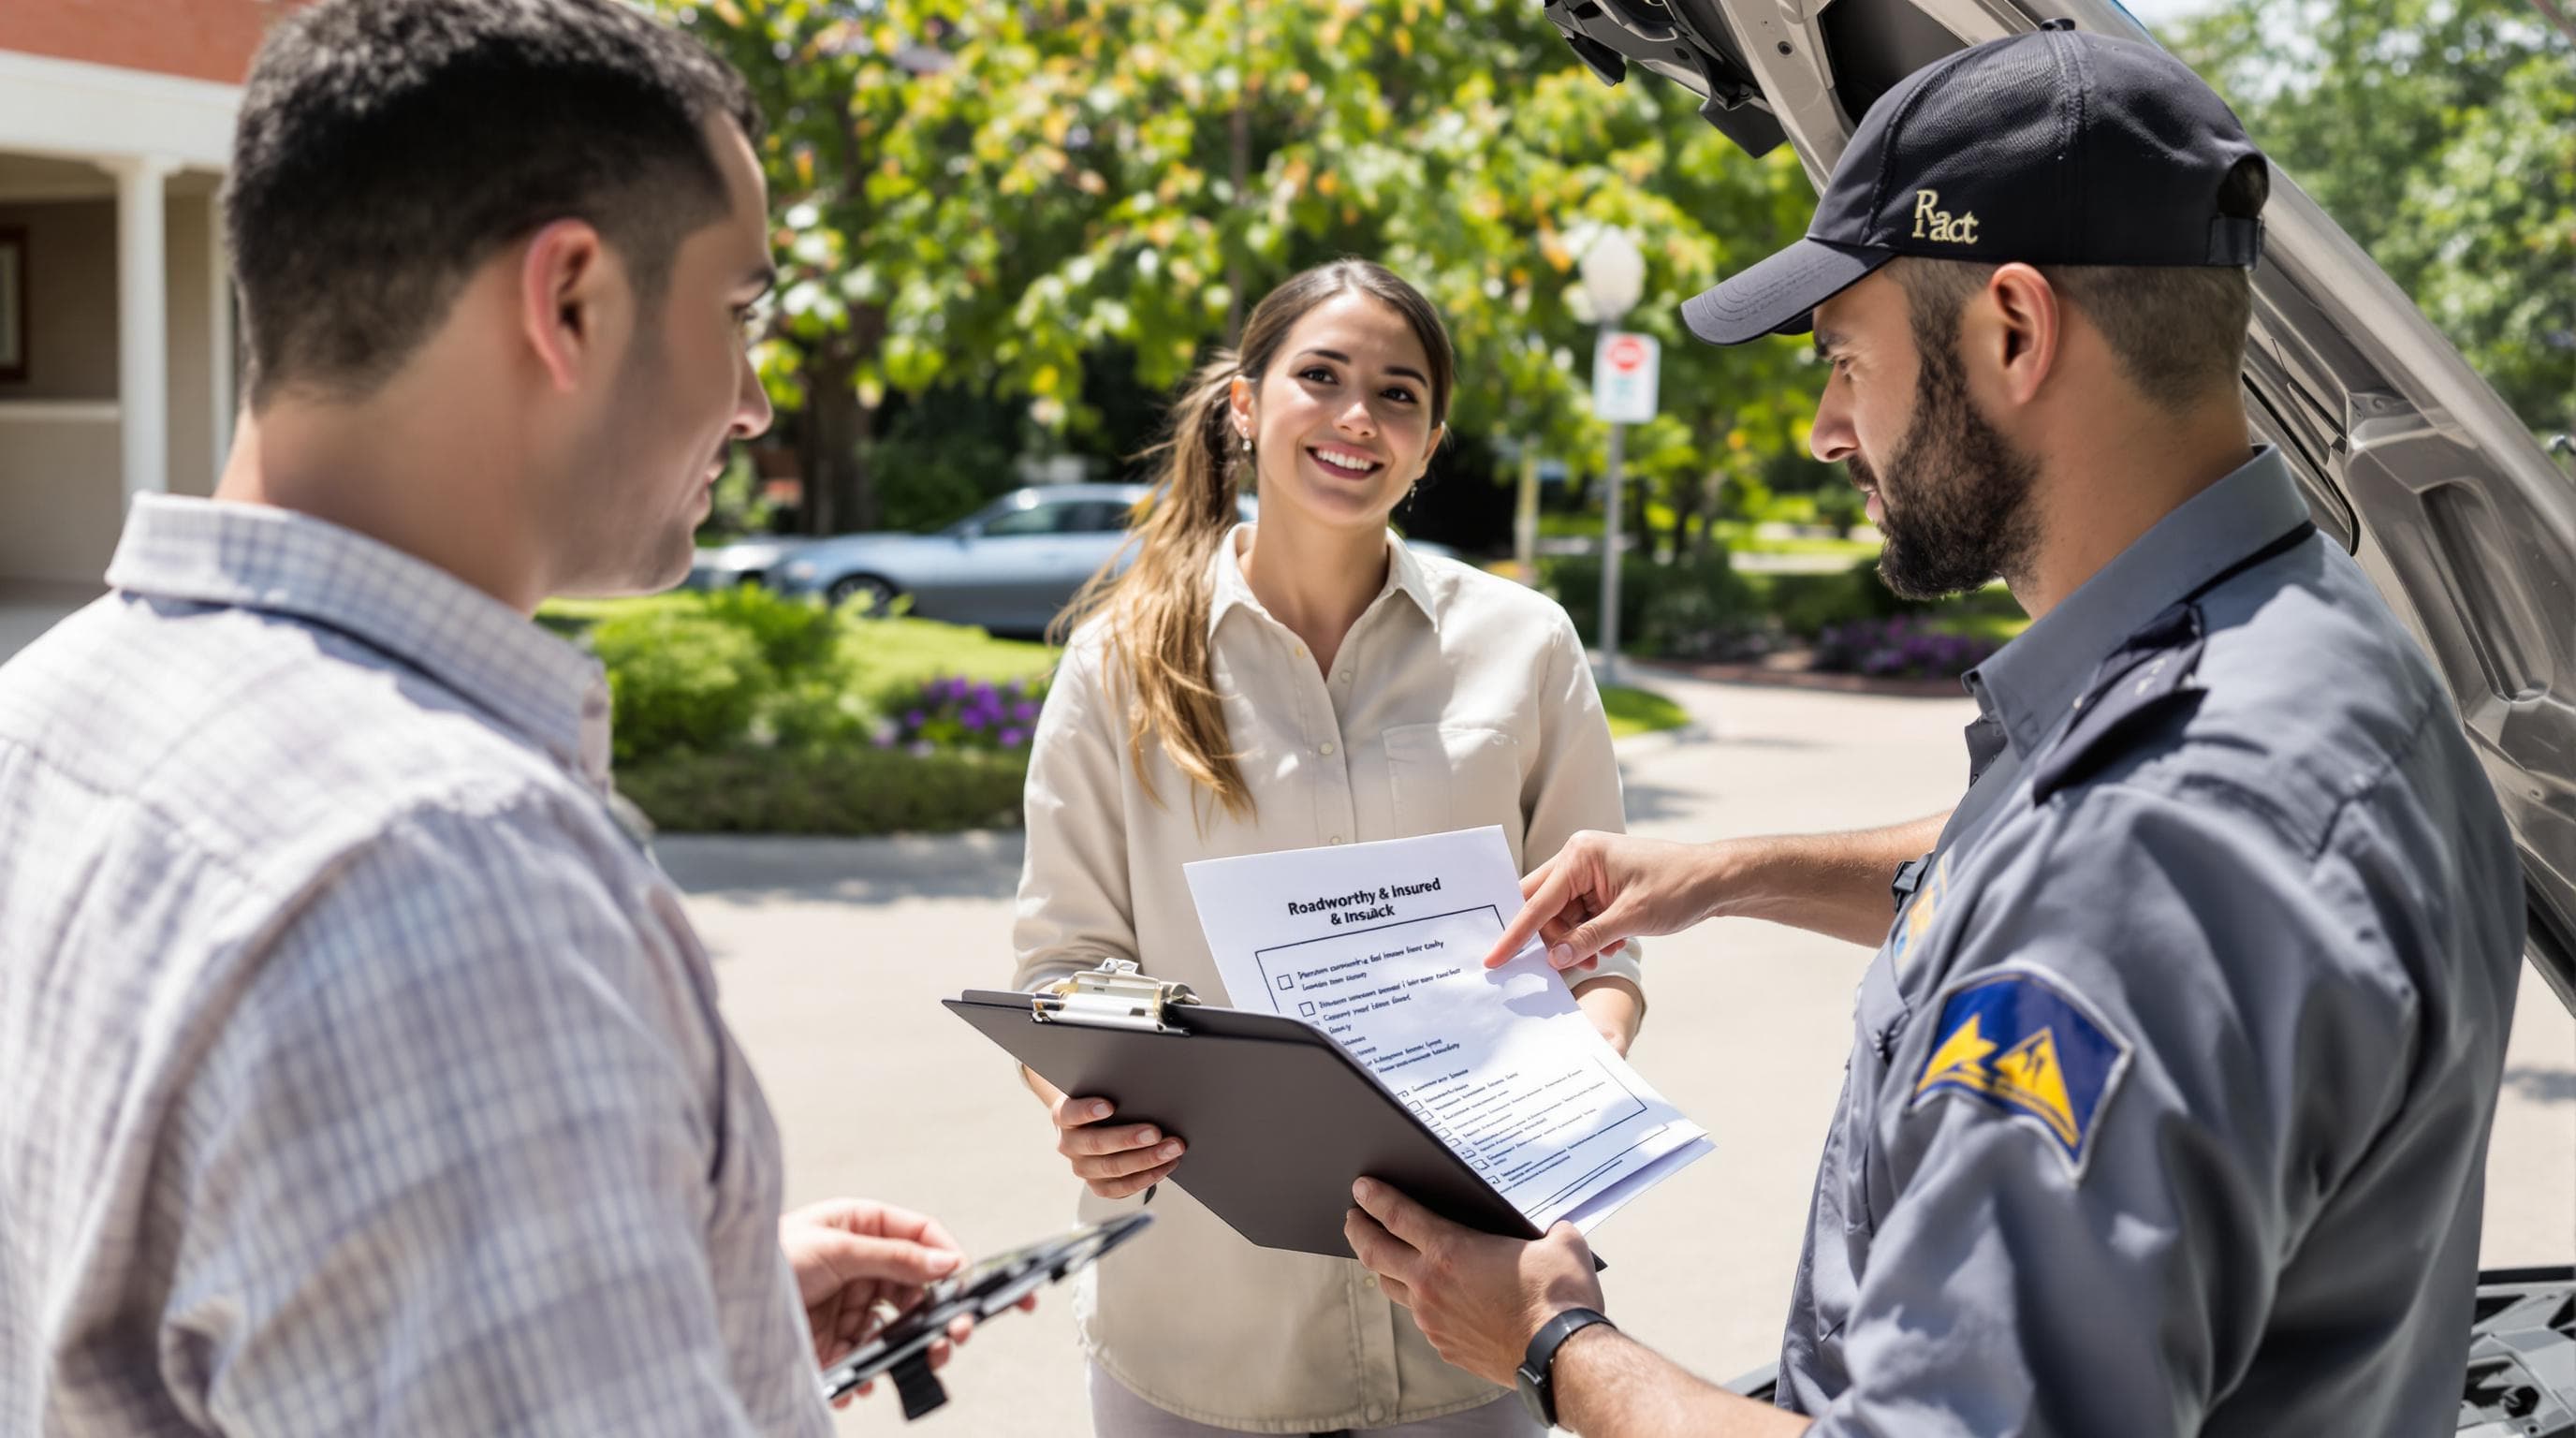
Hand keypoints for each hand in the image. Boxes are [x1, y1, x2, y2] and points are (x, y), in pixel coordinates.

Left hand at [779, 1198, 1024, 1407]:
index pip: (919, 1236)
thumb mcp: (835, 1248)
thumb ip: (894, 1257)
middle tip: (957, 1334)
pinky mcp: (834, 1341)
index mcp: (861, 1225)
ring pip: (899, 1326)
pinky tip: (868, 1380)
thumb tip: (948, 1262)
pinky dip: (875, 1371)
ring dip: (915, 1347)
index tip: (969, 1282)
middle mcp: (860, 1263)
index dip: (948, 1257)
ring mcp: (848, 1303)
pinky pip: (869, 1356)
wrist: (717, 1302)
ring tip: (929, 1361)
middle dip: (940, 1312)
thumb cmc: (766, 1257)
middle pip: (917, 1287)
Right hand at [1048, 1089, 1184, 1199]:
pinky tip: (1166, 1166)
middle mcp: (1069, 1144)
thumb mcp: (1100, 1090)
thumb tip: (1146, 1090)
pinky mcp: (1097, 1185)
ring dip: (1146, 1160)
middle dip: (1129, 1139)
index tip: (1110, 1106)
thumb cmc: (1102, 1100)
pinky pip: (1121, 1188)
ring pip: (1112, 1168)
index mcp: (1063, 1116)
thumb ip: (1114, 1089)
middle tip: (1156, 1133)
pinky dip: (1146, 1178)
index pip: (1070, 1113)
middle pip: (1096, 1144)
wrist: (1091, 1123)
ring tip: (1171, 1150)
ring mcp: (1082, 1168)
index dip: (1087, 1111)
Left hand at [1342, 1178, 1605, 1389]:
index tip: (1361, 1188)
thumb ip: (1547, 1226)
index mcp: (1451, 1250)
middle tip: (1353, 1217)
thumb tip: (1553, 1224)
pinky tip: (1430, 1296)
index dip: (1375, 1197)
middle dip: (1358, 1229)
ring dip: (1383, 1267)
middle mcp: (1430, 1285)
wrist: (1562, 1358)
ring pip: (1392, 1288)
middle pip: (1375, 1251)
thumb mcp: (1559, 1243)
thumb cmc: (1561, 1299)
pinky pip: (1421, 1318)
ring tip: (1384, 1255)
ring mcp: (1433, 1320)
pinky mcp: (1445, 1346)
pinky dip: (1418, 1301)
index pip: (1397, 1215)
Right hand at [1486, 832, 1719, 972]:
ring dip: (1575, 941)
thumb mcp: (1631, 918)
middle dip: (1553, 938)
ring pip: (1561, 916)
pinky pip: (1579, 917)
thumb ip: (1588, 939)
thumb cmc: (1678, 887)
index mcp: (1580, 855)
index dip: (1514, 933)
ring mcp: (1589, 872)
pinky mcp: (1600, 886)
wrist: (1715, 880)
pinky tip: (1611, 945)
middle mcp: (1578, 858)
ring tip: (1602, 955)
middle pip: (1542, 905)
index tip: (1492, 958)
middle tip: (1567, 963)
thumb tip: (1555, 959)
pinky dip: (1589, 936)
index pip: (1537, 900)